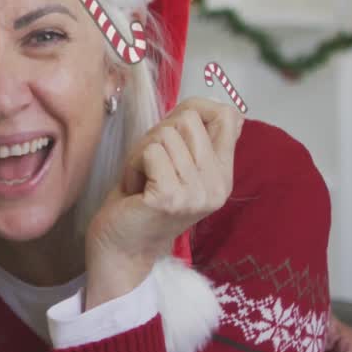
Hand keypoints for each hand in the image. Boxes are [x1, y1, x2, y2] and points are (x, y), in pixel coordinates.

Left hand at [83, 98, 243, 307]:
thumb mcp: (174, 160)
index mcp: (223, 175)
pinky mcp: (172, 197)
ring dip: (141, 154)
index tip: (172, 133)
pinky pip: (150, 152)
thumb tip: (217, 104)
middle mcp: (218, 185)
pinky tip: (136, 189)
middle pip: (188, 120)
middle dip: (157, 136)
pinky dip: (133, 165)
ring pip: (165, 135)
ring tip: (142, 181)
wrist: (122, 248)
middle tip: (149, 167)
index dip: (194, 110)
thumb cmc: (141, 200)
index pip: (229, 117)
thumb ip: (192, 134)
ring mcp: (197, 193)